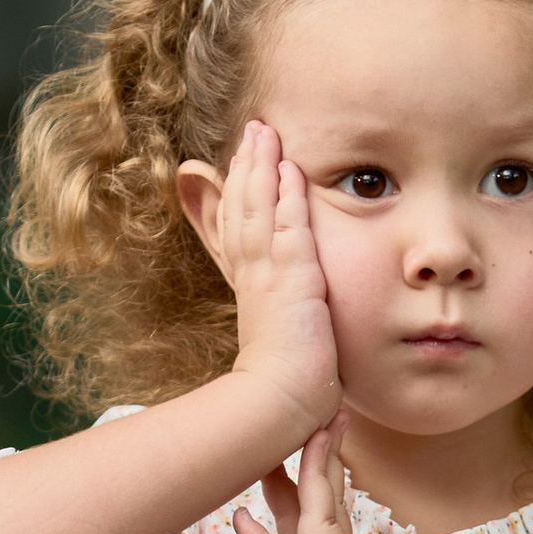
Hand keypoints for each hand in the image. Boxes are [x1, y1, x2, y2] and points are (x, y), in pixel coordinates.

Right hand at [216, 118, 341, 438]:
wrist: (278, 403)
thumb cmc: (284, 385)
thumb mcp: (282, 341)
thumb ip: (285, 321)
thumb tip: (290, 324)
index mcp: (251, 286)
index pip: (242, 228)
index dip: (242, 193)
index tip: (246, 164)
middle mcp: (252, 273)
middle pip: (242, 207)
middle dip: (246, 166)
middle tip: (252, 131)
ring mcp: (268, 273)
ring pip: (258, 207)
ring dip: (261, 167)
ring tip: (263, 131)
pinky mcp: (291, 278)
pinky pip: (287, 226)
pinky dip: (286, 195)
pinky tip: (290, 168)